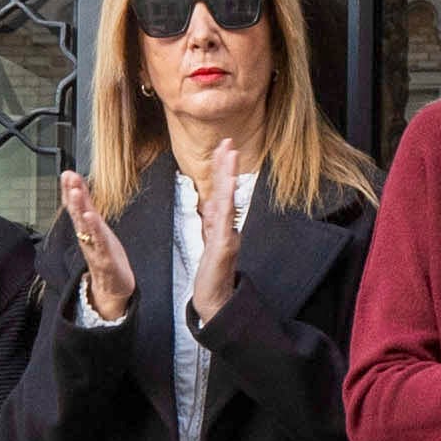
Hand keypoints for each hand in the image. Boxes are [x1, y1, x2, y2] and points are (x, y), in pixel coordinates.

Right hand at [62, 171, 134, 325]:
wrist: (112, 288)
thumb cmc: (105, 255)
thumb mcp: (97, 230)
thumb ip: (89, 211)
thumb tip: (80, 190)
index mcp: (86, 229)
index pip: (76, 207)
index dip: (71, 190)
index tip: (67, 173)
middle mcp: (87, 237)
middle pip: (78, 213)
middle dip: (72, 195)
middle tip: (69, 177)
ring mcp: (94, 247)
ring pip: (85, 226)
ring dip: (79, 208)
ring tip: (76, 192)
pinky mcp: (105, 258)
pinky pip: (98, 241)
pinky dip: (94, 229)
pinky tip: (90, 216)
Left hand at [187, 140, 245, 324]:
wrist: (214, 299)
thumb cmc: (212, 273)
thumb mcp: (210, 241)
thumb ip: (212, 222)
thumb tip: (212, 203)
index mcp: (221, 224)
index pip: (220, 191)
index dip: (221, 169)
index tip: (223, 147)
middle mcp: (227, 226)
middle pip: (226, 190)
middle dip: (226, 165)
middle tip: (228, 141)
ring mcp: (227, 235)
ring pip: (228, 200)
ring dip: (229, 177)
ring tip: (231, 155)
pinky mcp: (224, 246)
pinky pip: (225, 221)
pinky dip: (226, 203)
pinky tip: (227, 189)